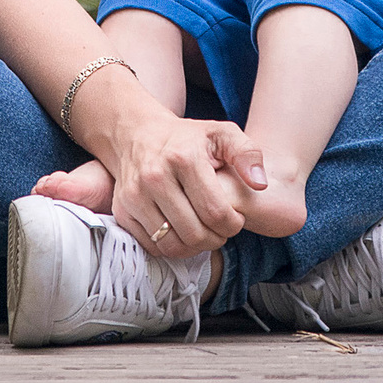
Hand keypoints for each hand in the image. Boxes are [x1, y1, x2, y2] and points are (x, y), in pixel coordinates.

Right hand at [100, 109, 267, 259]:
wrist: (137, 134)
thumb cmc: (186, 138)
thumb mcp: (222, 133)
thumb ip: (248, 154)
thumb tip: (260, 184)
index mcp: (184, 158)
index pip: (215, 212)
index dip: (232, 225)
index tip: (236, 220)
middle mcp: (154, 177)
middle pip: (194, 234)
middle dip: (216, 239)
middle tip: (221, 230)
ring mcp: (135, 196)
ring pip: (171, 245)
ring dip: (194, 248)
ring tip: (204, 233)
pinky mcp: (122, 211)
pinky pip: (151, 247)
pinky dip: (171, 247)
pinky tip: (182, 232)